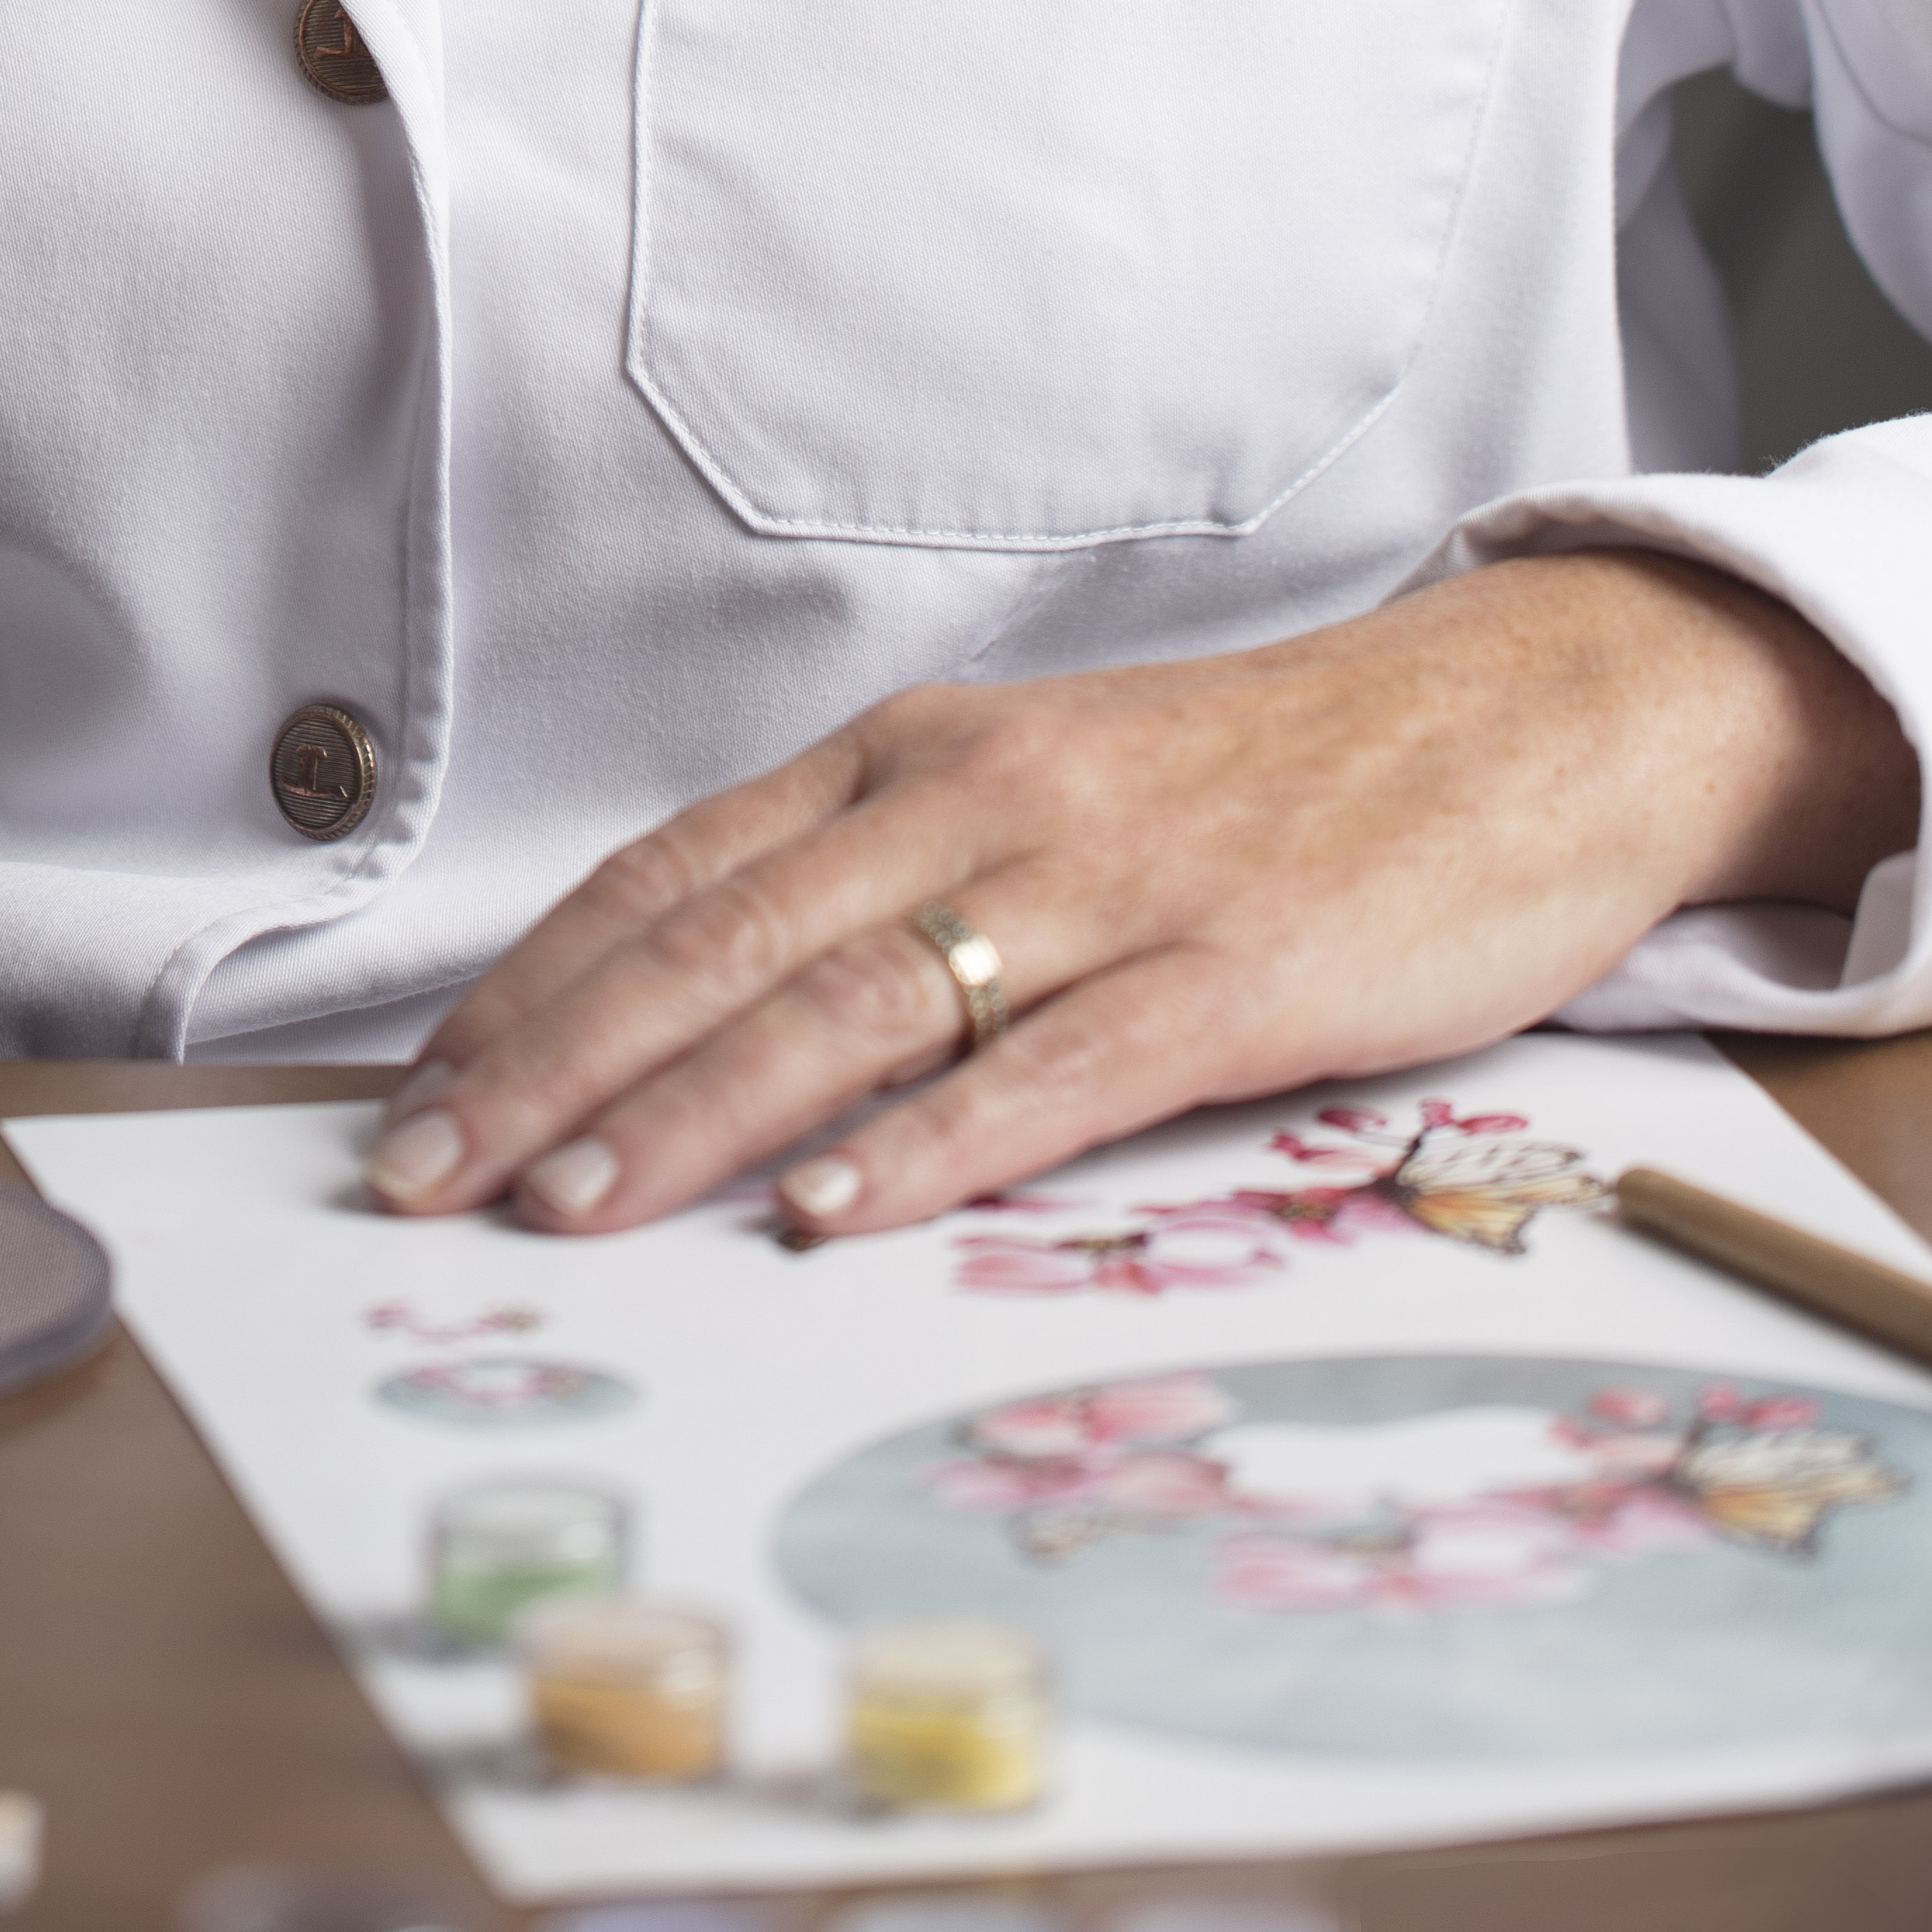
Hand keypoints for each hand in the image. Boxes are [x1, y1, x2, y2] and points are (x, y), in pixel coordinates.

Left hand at [362, 554, 1920, 1245]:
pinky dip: (934, 1144)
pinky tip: (834, 1212)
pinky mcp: (1236, 970)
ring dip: (696, 1114)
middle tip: (425, 1179)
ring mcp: (1109, 883)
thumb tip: (708, 1015)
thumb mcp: (1036, 797)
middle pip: (721, 942)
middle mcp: (980, 800)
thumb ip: (887, 886)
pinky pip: (1056, 1066)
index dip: (534, 987)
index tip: (418, 1095)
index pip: (672, 875)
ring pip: (852, 1006)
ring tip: (574, 1208)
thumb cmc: (1255, 784)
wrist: (1512, 718)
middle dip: (555, 1067)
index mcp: (915, 757)